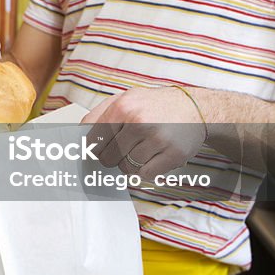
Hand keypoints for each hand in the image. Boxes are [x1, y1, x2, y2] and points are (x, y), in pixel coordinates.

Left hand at [80, 87, 206, 178]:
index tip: (99, 150)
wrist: (195, 108)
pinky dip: (146, 171)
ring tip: (143, 150)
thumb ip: (99, 115)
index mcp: (122, 107)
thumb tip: (78, 135)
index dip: (94, 150)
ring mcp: (156, 139)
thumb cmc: (154, 105)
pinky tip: (154, 157)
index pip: (92, 141)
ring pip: (126, 168)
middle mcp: (138, 122)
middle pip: (107, 157)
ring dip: (131, 164)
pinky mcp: (172, 154)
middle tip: (125, 149)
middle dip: (112, 158)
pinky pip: (145, 175)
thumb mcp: (125, 99)